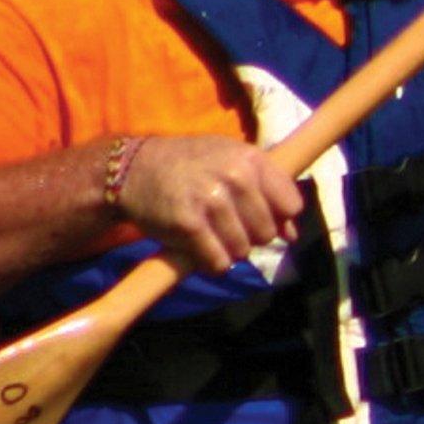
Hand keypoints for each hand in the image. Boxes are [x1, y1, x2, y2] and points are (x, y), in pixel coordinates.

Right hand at [123, 135, 304, 273]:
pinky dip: (212, 263)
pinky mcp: (188, 224)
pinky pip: (218, 261)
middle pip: (267, 232)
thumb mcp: (230, 162)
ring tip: (212, 235)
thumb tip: (292, 235)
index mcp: (251, 159)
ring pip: (243, 250)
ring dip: (229, 251)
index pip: (291, 205)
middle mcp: (235, 178)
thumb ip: (265, 191)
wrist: (132, 168)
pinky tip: (200, 250)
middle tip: (228, 227)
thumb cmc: (189, 164)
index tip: (260, 218)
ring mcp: (211, 201)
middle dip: (251, 237)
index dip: (278, 218)